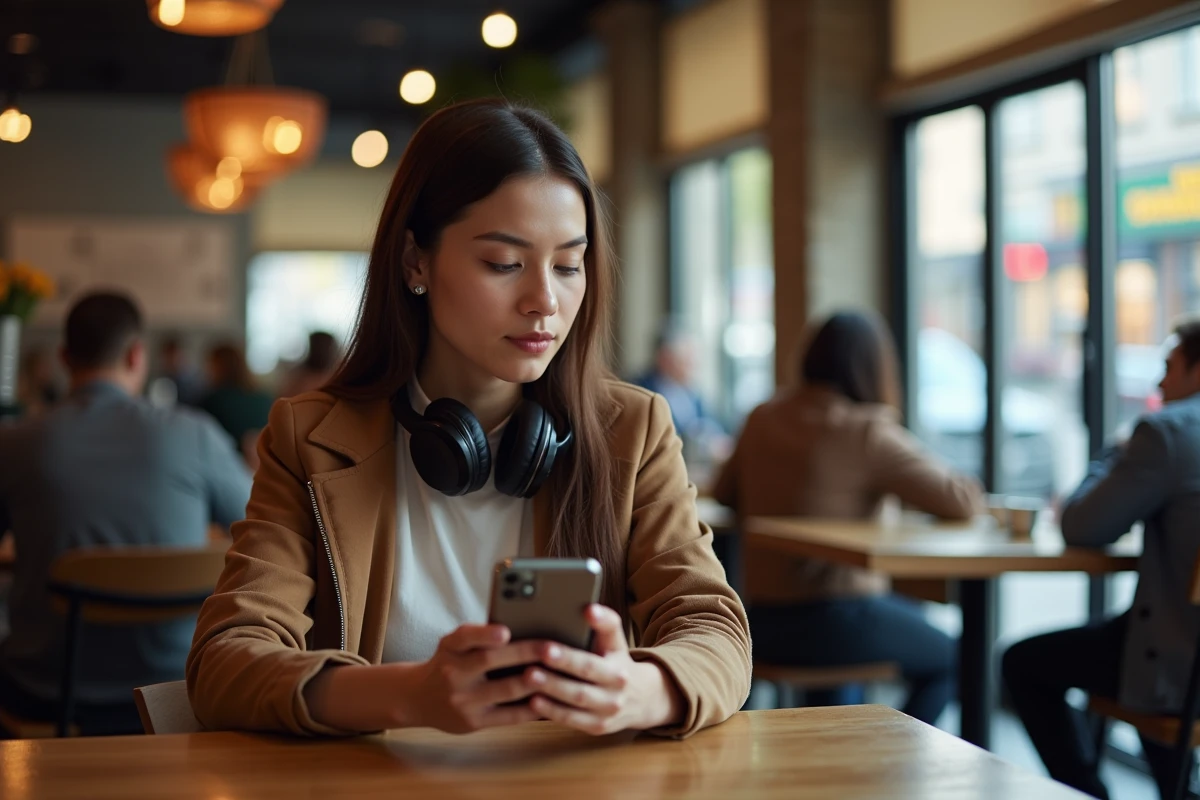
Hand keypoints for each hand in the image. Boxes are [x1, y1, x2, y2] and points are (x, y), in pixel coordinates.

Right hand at [409, 624, 549, 733]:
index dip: (484, 634)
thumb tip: (522, 626)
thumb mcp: (453, 645)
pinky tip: (549, 698)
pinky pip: (507, 716)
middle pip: (489, 661)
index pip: (464, 637)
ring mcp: (463, 700)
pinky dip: (530, 708)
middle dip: (524, 654)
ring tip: (558, 672)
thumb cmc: (449, 663)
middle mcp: (453, 673)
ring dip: (534, 681)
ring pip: (504, 690)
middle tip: (552, 648)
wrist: (418, 698)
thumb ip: (479, 636)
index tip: (505, 631)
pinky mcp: (473, 723)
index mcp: (450, 648)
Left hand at [527, 604, 683, 735]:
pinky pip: (572, 721)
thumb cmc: (618, 662)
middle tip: (528, 667)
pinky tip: (532, 702)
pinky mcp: (596, 727)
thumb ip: (605, 623)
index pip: (590, 664)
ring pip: (574, 706)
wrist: (644, 698)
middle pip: (580, 688)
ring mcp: (605, 714)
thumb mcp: (617, 642)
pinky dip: (552, 712)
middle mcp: (613, 695)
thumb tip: (589, 609)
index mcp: (617, 671)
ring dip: (550, 695)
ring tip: (527, 682)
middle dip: (554, 679)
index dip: (568, 657)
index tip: (546, 647)